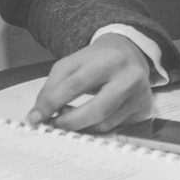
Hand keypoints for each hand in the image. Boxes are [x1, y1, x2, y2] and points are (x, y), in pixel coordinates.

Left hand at [25, 33, 154, 131]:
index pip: (77, 84)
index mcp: (109, 60)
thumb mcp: (72, 63)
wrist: (129, 52)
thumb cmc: (98, 59)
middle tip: (54, 125)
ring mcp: (140, 95)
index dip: (53, 103)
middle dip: (70, 122)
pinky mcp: (143, 109)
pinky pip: (115, 128)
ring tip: (68, 121)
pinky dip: (95, 128)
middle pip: (97, 109)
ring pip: (106, 123)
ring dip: (81, 127)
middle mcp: (130, 77)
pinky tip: (86, 122)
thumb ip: (52, 86)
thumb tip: (39, 114)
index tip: (36, 117)